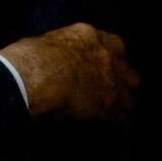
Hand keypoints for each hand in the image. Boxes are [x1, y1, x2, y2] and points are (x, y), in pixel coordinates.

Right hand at [0, 22, 140, 120]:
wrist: (37, 75)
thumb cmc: (31, 57)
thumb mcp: (48, 43)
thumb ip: (62, 51)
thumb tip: (57, 61)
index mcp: (88, 35)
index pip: (114, 45)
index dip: (110, 59)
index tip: (103, 68)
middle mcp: (106, 53)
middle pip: (128, 70)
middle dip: (121, 81)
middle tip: (109, 91)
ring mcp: (112, 78)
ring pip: (130, 94)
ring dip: (122, 102)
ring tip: (112, 112)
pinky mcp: (111, 102)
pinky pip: (123, 115)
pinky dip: (118, 121)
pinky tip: (111, 126)